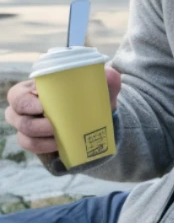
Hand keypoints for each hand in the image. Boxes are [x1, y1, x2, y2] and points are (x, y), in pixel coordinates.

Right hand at [5, 68, 121, 155]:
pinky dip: (42, 148)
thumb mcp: (102, 89)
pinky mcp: (37, 142)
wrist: (98, 122)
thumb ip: (108, 79)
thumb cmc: (93, 98)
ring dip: (37, 139)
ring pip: (21, 134)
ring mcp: (31, 126)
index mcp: (37, 88)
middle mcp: (29, 107)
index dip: (23, 101)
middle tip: (51, 126)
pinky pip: (30, 147)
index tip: (41, 107)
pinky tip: (56, 146)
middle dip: (31, 123)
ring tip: (57, 139)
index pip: (17, 94)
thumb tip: (110, 74)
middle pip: (13, 115)